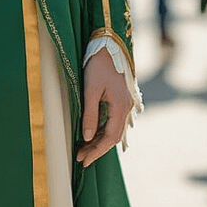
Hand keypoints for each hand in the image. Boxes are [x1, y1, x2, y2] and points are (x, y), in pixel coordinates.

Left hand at [77, 48, 132, 166]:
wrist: (108, 45)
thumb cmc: (98, 65)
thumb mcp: (91, 89)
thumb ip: (90, 114)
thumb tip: (87, 137)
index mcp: (121, 107)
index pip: (109, 137)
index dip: (96, 151)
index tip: (83, 160)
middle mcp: (126, 108)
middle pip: (112, 136)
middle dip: (96, 149)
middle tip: (80, 158)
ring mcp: (125, 104)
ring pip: (113, 129)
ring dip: (98, 140)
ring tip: (83, 149)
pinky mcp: (120, 99)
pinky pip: (112, 120)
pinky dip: (102, 130)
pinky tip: (91, 134)